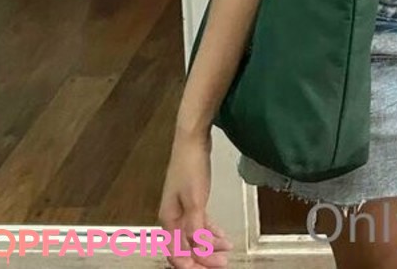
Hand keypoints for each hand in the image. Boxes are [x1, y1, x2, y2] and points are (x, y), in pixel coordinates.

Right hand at [158, 131, 232, 268]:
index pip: (177, 253)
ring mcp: (181, 208)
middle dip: (203, 258)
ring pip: (193, 236)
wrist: (191, 139)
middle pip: (185, 247)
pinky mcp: (191, 200)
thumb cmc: (191, 167)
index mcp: (169, 220)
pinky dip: (209, 232)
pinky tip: (221, 235)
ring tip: (226, 249)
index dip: (192, 265)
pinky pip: (199, 224)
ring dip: (208, 246)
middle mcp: (172, 217)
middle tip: (223, 263)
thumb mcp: (195, 199)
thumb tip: (198, 249)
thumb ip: (195, 227)